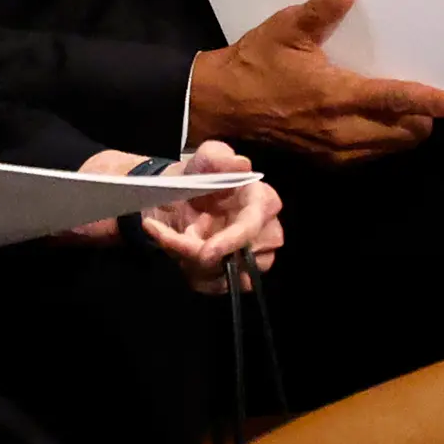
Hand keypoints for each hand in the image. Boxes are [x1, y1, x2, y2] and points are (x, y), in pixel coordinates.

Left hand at [85, 141, 282, 290]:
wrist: (178, 198)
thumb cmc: (198, 177)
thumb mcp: (203, 158)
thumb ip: (219, 157)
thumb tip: (242, 164)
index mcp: (262, 202)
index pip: (254, 226)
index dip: (232, 241)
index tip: (205, 251)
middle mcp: (266, 233)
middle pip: (243, 259)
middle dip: (206, 255)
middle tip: (179, 241)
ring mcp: (254, 257)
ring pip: (230, 276)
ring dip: (198, 265)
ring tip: (178, 243)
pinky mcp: (236, 275)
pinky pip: (218, 286)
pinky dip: (195, 276)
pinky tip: (182, 257)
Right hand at [187, 0, 443, 164]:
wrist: (221, 104)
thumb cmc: (255, 62)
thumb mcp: (286, 29)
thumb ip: (321, 11)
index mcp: (337, 96)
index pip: (398, 101)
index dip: (435, 103)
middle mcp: (343, 131)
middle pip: (407, 133)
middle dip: (423, 117)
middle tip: (424, 96)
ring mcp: (336, 152)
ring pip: (392, 148)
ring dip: (404, 130)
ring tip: (402, 107)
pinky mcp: (327, 162)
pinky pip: (371, 156)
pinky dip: (382, 140)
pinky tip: (373, 119)